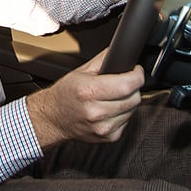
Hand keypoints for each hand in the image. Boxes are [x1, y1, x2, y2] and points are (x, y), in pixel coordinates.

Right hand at [26, 49, 143, 148]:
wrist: (53, 118)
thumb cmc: (65, 94)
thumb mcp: (81, 71)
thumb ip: (103, 59)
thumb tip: (121, 52)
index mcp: (88, 91)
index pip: (127, 84)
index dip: (137, 75)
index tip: (136, 71)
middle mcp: (95, 111)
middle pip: (134, 98)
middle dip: (133, 87)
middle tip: (123, 83)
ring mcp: (102, 127)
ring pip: (133, 110)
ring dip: (128, 102)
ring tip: (113, 97)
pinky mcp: (108, 137)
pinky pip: (127, 121)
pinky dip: (123, 114)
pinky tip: (110, 110)